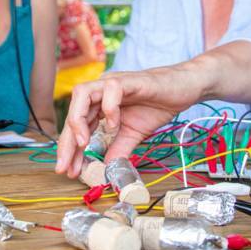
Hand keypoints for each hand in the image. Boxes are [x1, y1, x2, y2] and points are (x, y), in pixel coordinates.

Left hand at [54, 67, 201, 177]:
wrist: (183, 89)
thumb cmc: (157, 105)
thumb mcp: (133, 134)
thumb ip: (118, 148)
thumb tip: (106, 169)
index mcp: (99, 103)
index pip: (77, 125)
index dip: (69, 148)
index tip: (67, 170)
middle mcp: (101, 90)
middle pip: (73, 111)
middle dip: (67, 140)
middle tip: (66, 166)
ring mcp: (113, 83)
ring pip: (82, 93)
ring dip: (78, 120)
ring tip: (84, 143)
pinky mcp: (129, 80)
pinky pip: (111, 89)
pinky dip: (109, 108)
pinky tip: (114, 125)